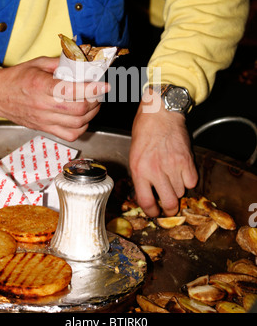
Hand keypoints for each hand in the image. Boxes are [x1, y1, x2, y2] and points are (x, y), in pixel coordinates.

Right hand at [0, 56, 109, 141]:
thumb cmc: (17, 78)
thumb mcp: (38, 63)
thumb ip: (61, 63)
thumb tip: (82, 61)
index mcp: (40, 86)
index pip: (71, 91)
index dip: (92, 89)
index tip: (104, 85)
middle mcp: (43, 105)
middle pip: (78, 110)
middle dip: (95, 100)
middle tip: (99, 92)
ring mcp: (44, 120)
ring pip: (77, 123)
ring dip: (91, 113)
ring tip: (93, 103)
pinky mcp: (44, 128)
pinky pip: (69, 134)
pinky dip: (81, 127)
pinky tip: (82, 117)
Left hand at [129, 87, 197, 216]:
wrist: (160, 113)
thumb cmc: (145, 130)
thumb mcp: (134, 154)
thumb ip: (140, 175)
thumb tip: (146, 194)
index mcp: (139, 169)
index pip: (146, 201)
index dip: (151, 212)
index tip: (154, 212)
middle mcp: (156, 170)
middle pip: (169, 202)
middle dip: (170, 209)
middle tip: (169, 207)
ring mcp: (173, 165)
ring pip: (181, 192)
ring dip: (178, 190)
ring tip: (173, 180)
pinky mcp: (187, 160)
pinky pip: (192, 182)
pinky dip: (189, 181)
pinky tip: (182, 173)